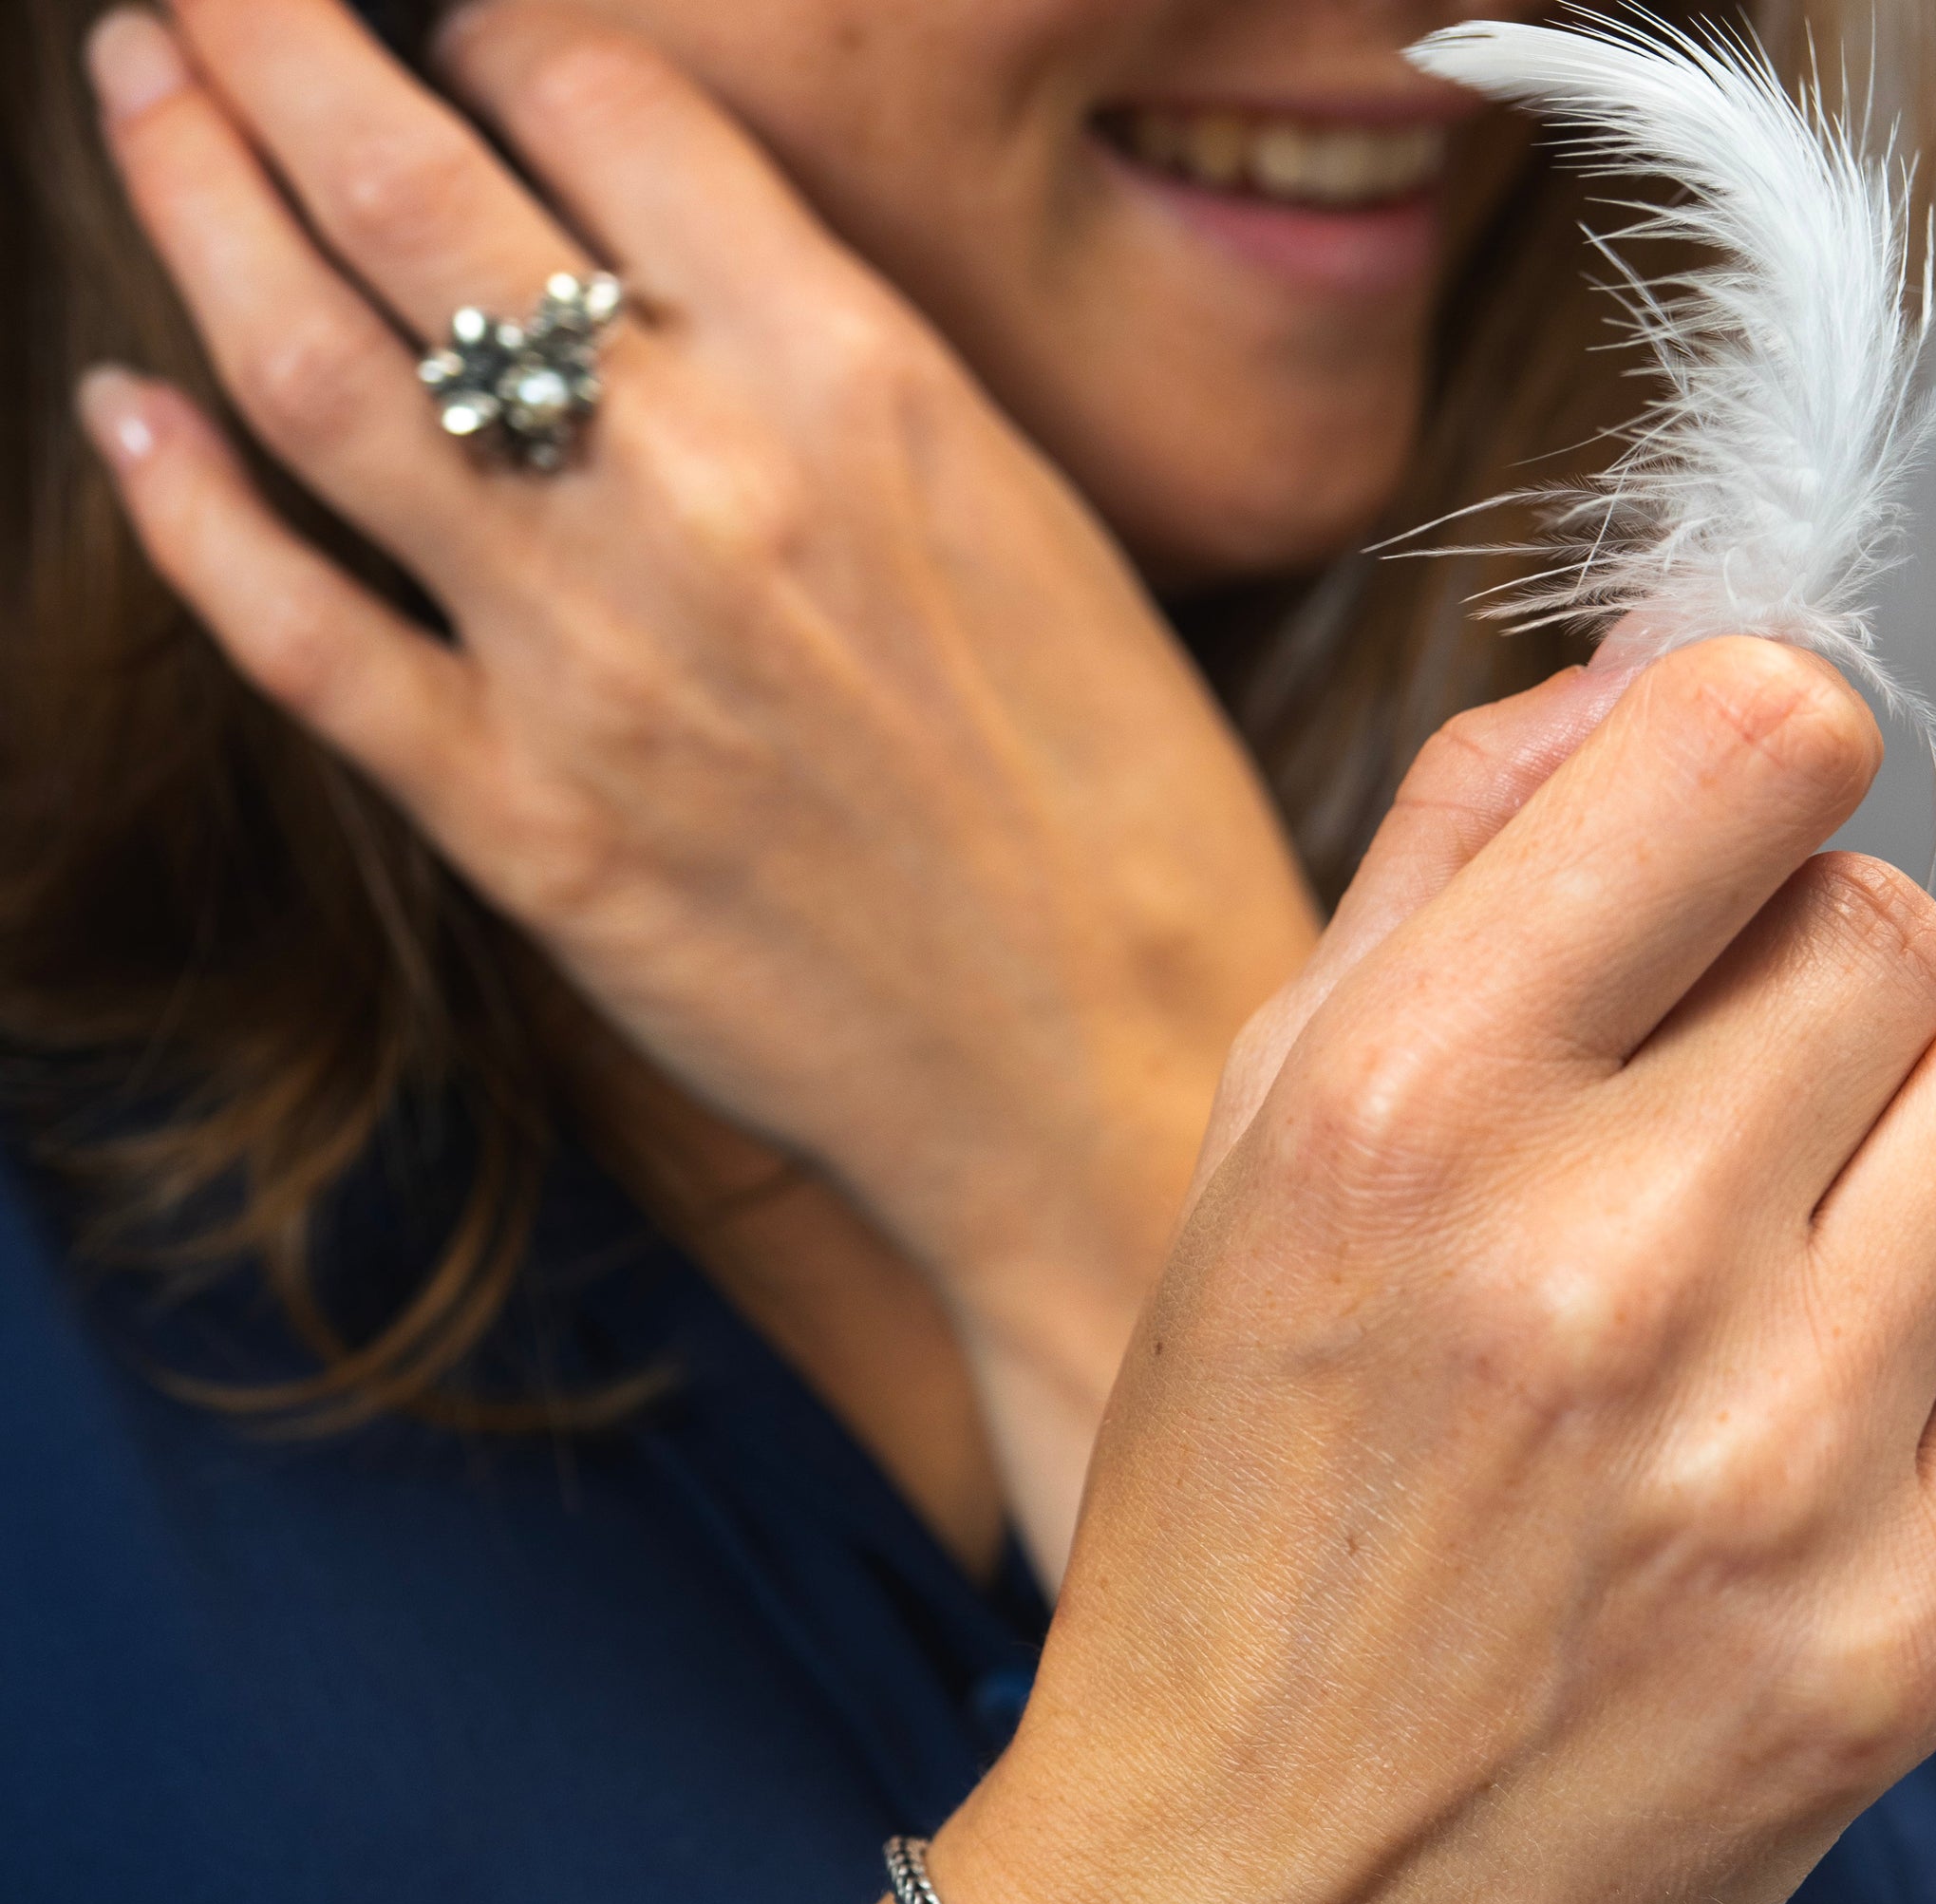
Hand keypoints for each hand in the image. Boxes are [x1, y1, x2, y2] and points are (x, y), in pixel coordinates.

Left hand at [80, 0, 1320, 1568]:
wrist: (1116, 1082)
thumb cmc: (1128, 820)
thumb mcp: (1042, 526)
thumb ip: (854, 377)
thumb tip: (701, 270)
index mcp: (869, 383)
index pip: (606, 103)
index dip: (494, 32)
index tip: (450, 34)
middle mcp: (708, 487)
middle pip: (422, 190)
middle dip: (277, 43)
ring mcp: (595, 663)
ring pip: (322, 376)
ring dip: (197, 203)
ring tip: (139, 99)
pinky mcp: (529, 831)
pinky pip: (304, 637)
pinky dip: (189, 513)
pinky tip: (124, 419)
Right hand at [952, 640, 1935, 1903]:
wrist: (1257, 1899)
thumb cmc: (1237, 1509)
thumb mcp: (1257, 1150)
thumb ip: (1455, 867)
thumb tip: (1673, 659)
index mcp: (1409, 1113)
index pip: (1757, 739)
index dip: (1757, 762)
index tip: (1722, 849)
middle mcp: (1605, 1268)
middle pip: (1896, 928)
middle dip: (1799, 999)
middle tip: (1686, 1143)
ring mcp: (1776, 1465)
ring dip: (1897, 1167)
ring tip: (1756, 1294)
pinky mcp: (1902, 1631)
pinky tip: (1809, 1439)